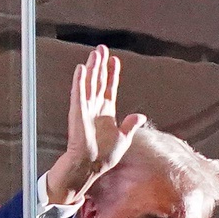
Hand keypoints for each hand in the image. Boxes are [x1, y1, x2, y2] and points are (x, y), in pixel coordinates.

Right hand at [45, 45, 146, 205]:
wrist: (88, 169)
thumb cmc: (102, 158)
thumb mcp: (122, 141)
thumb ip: (130, 126)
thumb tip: (140, 115)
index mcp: (106, 114)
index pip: (109, 88)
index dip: (112, 74)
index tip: (115, 60)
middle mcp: (95, 109)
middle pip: (98, 82)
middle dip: (100, 65)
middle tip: (101, 48)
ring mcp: (86, 111)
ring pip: (89, 85)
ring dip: (91, 69)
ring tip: (94, 53)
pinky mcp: (78, 116)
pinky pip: (78, 96)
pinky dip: (80, 83)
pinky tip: (81, 70)